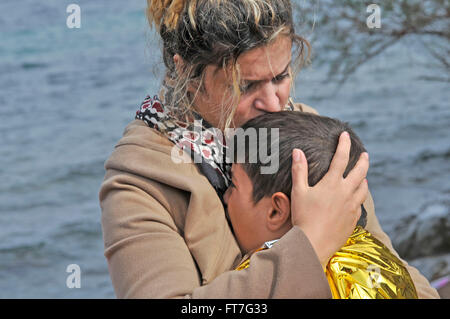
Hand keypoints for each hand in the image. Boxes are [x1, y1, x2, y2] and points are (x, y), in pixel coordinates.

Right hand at [290, 132, 368, 265]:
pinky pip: (360, 204)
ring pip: (363, 188)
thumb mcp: (298, 191)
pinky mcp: (353, 219)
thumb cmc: (303, 216)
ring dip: (364, 179)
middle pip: (360, 171)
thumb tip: (297, 151)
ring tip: (364, 176)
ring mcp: (352, 206)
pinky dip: (360, 197)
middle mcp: (346, 192)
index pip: (341, 158)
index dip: (344, 144)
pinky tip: (357, 198)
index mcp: (332, 183)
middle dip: (363, 160)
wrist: (314, 242)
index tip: (345, 135)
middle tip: (364, 154)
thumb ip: (299, 170)